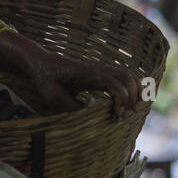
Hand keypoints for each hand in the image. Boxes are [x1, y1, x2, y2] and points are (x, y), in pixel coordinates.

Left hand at [21, 46, 140, 117]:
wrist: (41, 61)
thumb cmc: (44, 77)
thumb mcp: (50, 95)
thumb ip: (69, 105)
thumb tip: (89, 117)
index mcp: (87, 73)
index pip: (115, 83)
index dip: (121, 100)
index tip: (117, 116)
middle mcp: (98, 68)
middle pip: (128, 77)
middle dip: (133, 97)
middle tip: (125, 116)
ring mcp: (101, 68)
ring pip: (129, 74)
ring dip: (136, 92)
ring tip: (130, 111)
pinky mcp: (101, 72)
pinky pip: (123, 76)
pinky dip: (132, 87)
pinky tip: (128, 103)